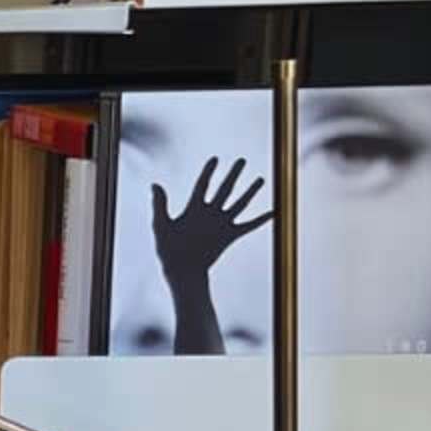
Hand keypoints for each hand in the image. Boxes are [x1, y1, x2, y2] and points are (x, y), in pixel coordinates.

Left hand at [150, 157, 272, 353]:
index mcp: (193, 208)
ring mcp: (221, 224)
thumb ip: (160, 204)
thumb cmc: (168, 250)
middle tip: (242, 160)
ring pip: (239, 203)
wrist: (182, 271)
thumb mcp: (161, 225)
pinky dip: (262, 218)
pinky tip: (275, 211)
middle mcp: (210, 213)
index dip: (209, 172)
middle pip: (225, 189)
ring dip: (250, 191)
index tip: (215, 159)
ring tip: (261, 179)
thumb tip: (154, 184)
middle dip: (233, 174)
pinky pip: (250, 225)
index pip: (203, 185)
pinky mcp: (230, 236)